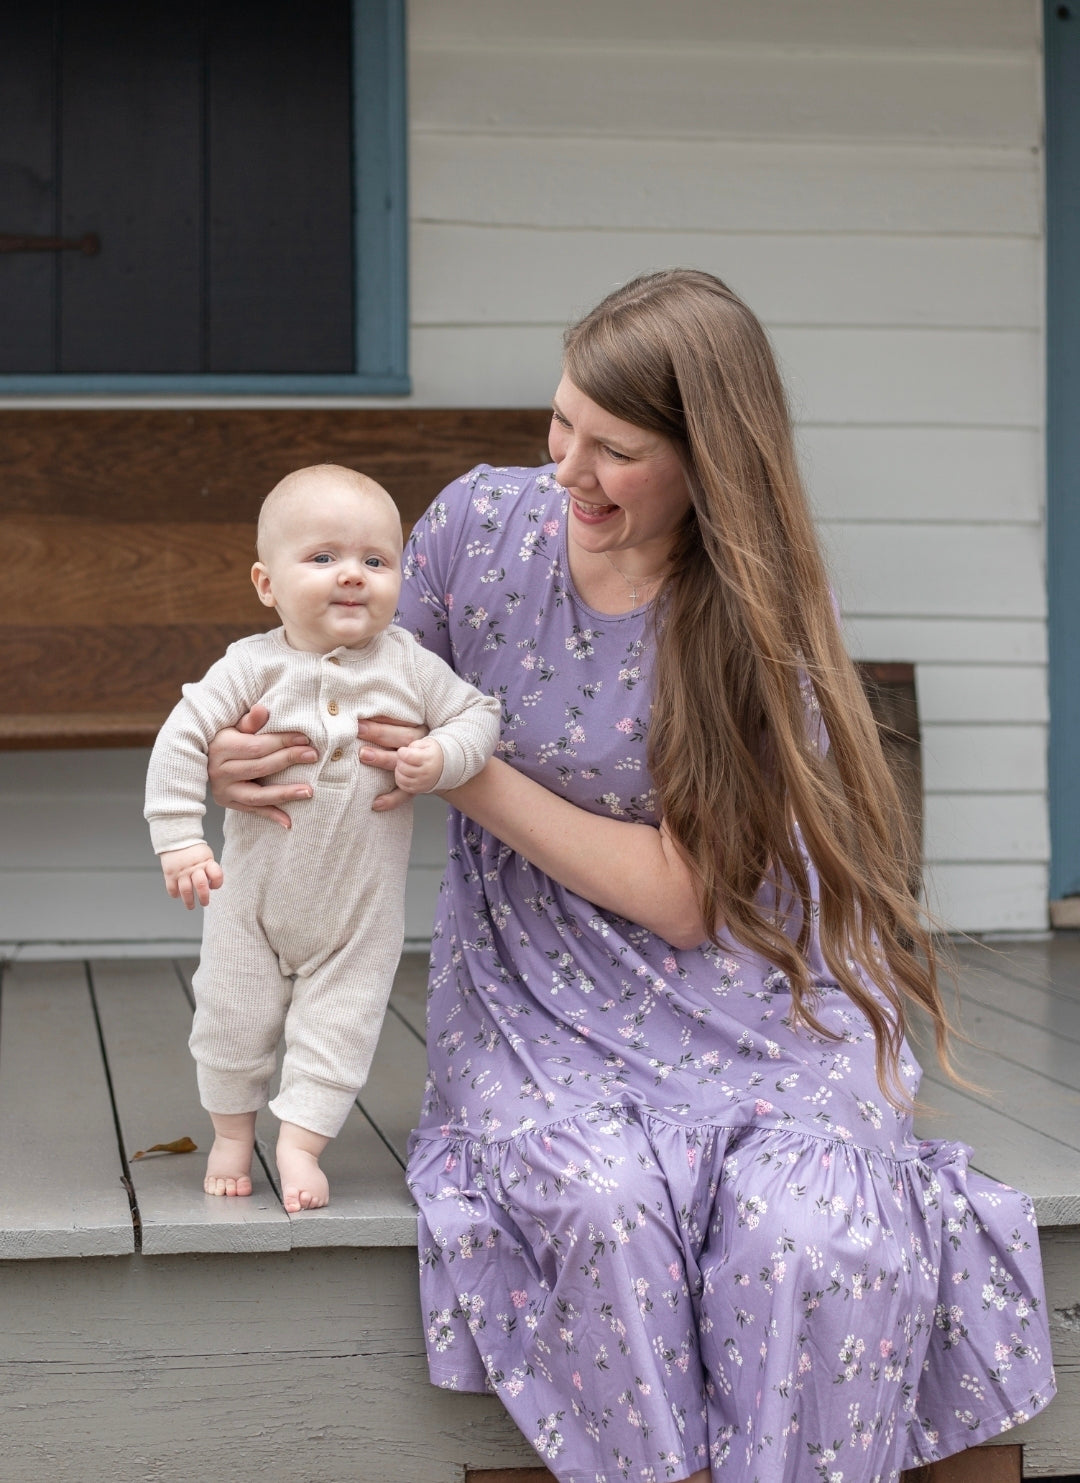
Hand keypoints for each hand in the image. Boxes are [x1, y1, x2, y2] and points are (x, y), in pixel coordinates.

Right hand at [160, 843, 223, 909]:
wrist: (177, 839)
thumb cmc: (194, 850)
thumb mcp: (206, 856)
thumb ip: (209, 870)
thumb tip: (211, 887)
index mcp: (206, 862)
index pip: (216, 875)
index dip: (217, 883)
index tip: (214, 887)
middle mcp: (194, 868)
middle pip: (201, 886)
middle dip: (203, 898)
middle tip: (204, 903)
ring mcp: (181, 871)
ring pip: (186, 891)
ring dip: (189, 901)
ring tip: (191, 906)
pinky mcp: (170, 874)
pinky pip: (172, 888)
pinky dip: (175, 894)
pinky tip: (177, 895)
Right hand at [207, 704, 317, 827]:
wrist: (202, 758)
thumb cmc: (225, 737)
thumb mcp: (233, 725)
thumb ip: (250, 721)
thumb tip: (262, 710)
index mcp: (221, 747)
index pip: (257, 746)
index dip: (282, 742)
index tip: (305, 739)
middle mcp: (220, 771)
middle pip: (261, 768)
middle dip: (289, 759)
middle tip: (313, 755)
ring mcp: (223, 790)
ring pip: (257, 795)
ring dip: (285, 793)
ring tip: (309, 791)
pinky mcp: (228, 803)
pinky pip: (252, 811)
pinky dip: (271, 816)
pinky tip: (289, 822)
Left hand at [357, 715, 428, 810]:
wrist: (440, 767)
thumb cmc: (416, 743)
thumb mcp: (411, 727)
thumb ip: (390, 722)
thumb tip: (359, 709)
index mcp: (420, 730)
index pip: (402, 721)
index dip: (383, 718)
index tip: (362, 716)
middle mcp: (420, 748)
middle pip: (403, 738)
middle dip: (380, 733)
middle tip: (359, 729)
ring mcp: (418, 768)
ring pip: (402, 764)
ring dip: (383, 760)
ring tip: (364, 755)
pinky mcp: (416, 786)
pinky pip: (404, 794)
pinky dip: (391, 799)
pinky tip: (375, 803)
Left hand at [394, 737, 444, 794]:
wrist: (444, 767)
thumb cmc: (432, 753)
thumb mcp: (426, 743)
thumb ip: (413, 745)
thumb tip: (402, 753)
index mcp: (428, 759)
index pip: (406, 756)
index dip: (401, 752)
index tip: (403, 751)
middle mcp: (426, 773)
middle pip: (402, 766)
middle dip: (400, 760)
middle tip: (404, 758)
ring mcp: (422, 783)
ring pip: (400, 777)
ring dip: (399, 770)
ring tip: (405, 765)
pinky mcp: (418, 789)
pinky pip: (402, 785)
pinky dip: (400, 778)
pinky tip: (405, 773)